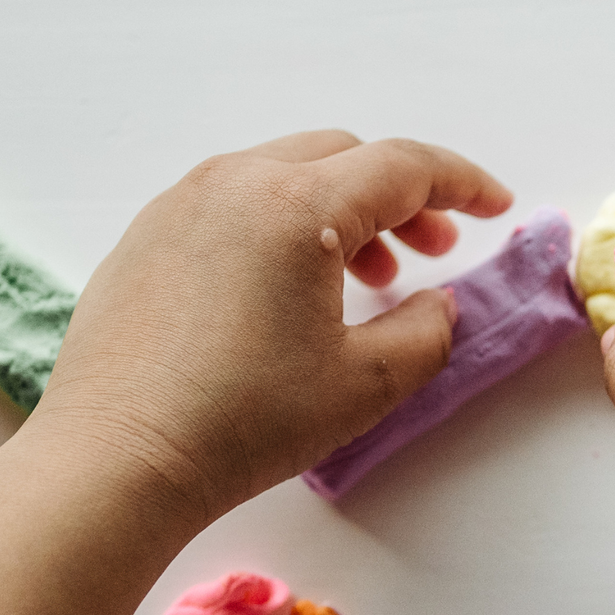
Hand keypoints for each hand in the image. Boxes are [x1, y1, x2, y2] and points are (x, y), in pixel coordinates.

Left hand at [38, 131, 512, 526]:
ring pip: (286, 174)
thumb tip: (438, 302)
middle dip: (401, 195)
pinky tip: (294, 288)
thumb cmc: (246, 420)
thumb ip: (426, 330)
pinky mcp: (146, 237)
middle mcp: (235, 182)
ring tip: (370, 274)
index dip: (462, 182)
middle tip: (437, 247)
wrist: (118, 457)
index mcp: (297, 205)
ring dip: (342, 210)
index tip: (496, 206)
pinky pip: (235, 202)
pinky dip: (285, 224)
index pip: (402, 167)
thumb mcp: (367, 383)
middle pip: (343, 156)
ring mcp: (181, 204)